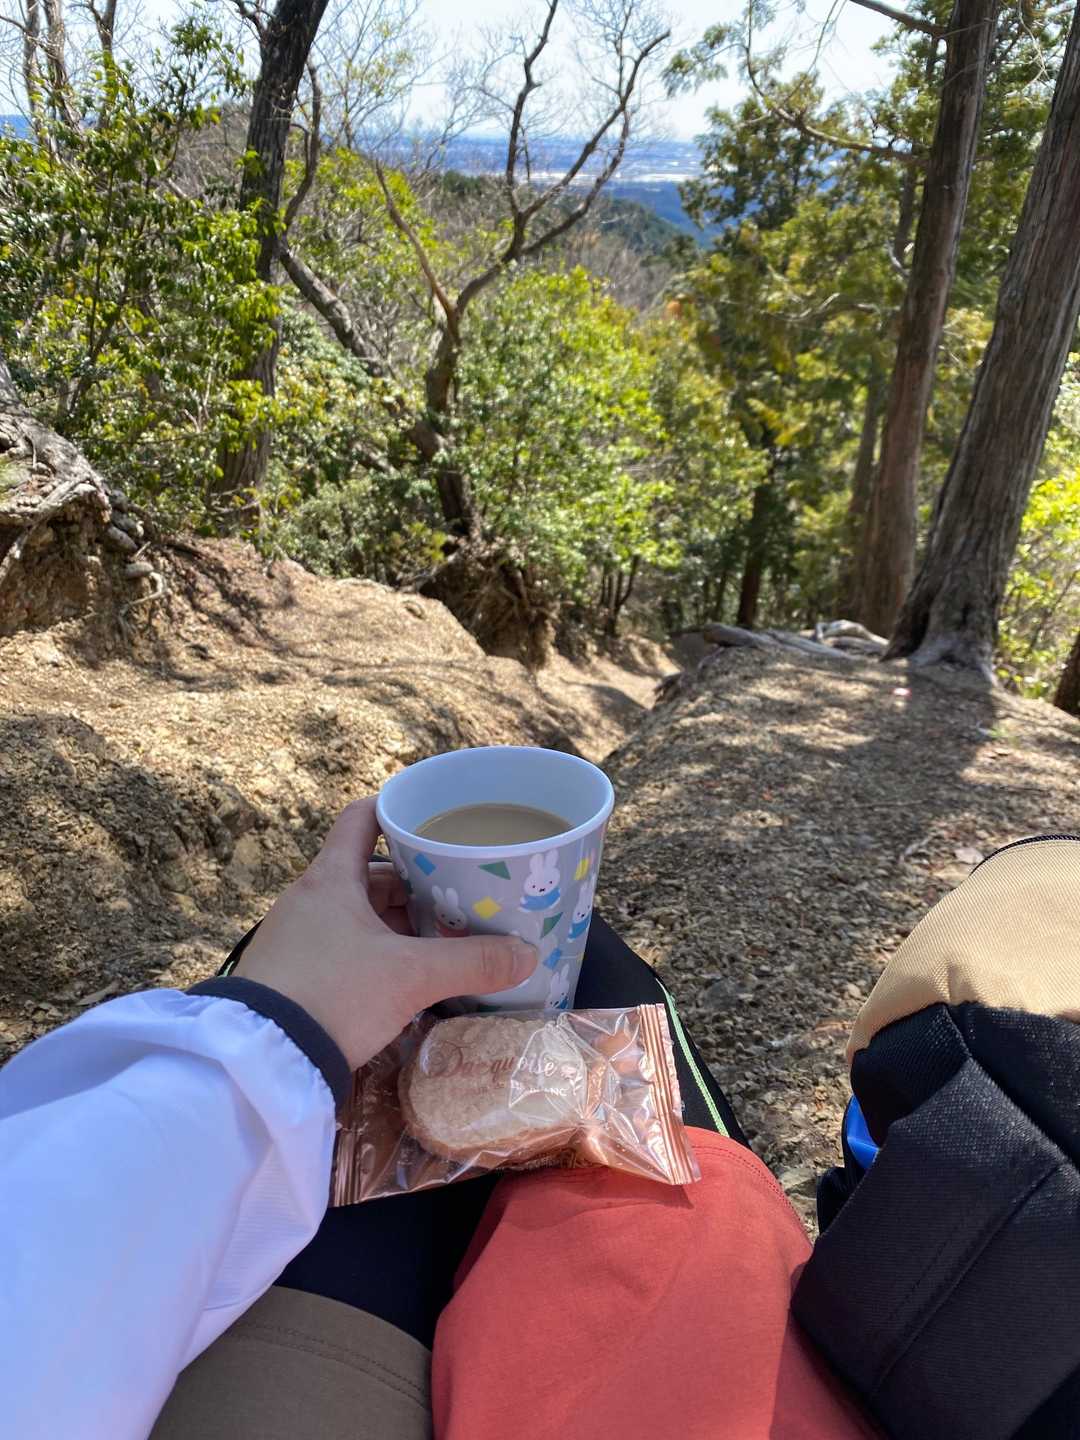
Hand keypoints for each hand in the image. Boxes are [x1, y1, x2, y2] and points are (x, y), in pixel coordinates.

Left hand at [235, 798, 537, 1068]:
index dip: (397, 811)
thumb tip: (527, 954)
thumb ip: (472, 963)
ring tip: (446, 936)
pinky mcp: (296, 976)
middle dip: (417, 883)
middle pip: (371, 874)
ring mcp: (300, 938)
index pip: (362, 820)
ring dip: (400, 923)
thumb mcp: (410, 977)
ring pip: (361, 915)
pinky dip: (381, 952)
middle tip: (461, 893)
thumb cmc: (334, 994)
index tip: (434, 818)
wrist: (260, 1062)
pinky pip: (347, 948)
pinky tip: (411, 975)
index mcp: (331, 879)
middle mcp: (312, 900)